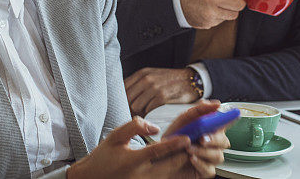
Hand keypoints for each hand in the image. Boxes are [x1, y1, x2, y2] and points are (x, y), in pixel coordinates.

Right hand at [67, 116, 190, 178]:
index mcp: (132, 161)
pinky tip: (177, 162)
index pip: (158, 151)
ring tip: (190, 151)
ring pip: (169, 174)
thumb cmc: (103, 157)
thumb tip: (155, 128)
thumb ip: (135, 127)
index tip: (187, 137)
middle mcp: (140, 176)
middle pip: (170, 166)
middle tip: (196, 143)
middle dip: (184, 155)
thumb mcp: (115, 137)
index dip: (174, 144)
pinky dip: (172, 171)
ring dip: (180, 164)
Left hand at [125, 67, 197, 116]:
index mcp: (142, 73)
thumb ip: (139, 84)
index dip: (120, 100)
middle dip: (128, 108)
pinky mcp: (162, 96)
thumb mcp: (153, 76)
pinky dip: (148, 115)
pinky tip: (153, 115)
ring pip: (136, 106)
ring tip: (144, 116)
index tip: (122, 108)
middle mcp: (146, 79)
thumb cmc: (170, 81)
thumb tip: (123, 98)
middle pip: (127, 99)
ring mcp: (154, 87)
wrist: (192, 81)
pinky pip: (148, 109)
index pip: (122, 88)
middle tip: (133, 116)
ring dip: (139, 113)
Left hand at [164, 101, 230, 177]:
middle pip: (224, 141)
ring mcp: (209, 158)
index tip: (231, 114)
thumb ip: (195, 111)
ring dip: (204, 152)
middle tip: (202, 138)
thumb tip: (209, 103)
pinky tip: (191, 159)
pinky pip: (209, 169)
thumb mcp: (180, 123)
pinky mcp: (205, 171)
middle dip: (214, 139)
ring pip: (218, 155)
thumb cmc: (171, 141)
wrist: (158, 161)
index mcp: (208, 129)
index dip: (229, 118)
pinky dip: (200, 163)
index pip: (223, 123)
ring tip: (189, 149)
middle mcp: (211, 144)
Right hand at [180, 0, 253, 28]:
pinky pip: (224, 20)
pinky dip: (221, 15)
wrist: (177, 0)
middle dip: (238, 0)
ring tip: (220, 2)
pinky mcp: (208, 22)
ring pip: (234, 14)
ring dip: (231, 9)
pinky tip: (211, 9)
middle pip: (240, 4)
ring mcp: (209, 12)